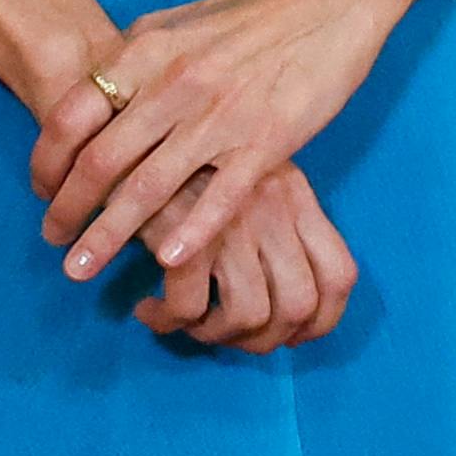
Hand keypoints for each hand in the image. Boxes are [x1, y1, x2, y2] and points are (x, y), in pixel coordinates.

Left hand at [31, 0, 411, 289]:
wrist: (326, 1)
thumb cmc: (247, 14)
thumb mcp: (173, 23)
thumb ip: (132, 61)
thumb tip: (91, 97)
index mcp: (145, 51)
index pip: (72, 113)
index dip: (47, 159)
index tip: (41, 191)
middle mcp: (173, 84)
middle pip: (100, 161)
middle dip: (68, 211)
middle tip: (52, 241)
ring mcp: (219, 116)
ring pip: (148, 189)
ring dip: (109, 235)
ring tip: (81, 269)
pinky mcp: (265, 142)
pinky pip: (219, 199)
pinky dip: (189, 234)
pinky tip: (165, 264)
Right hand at [134, 164, 360, 353]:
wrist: (116, 114)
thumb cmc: (175, 148)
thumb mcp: (239, 167)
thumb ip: (267, 215)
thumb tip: (279, 296)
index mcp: (294, 192)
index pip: (339, 274)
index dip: (322, 321)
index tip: (291, 336)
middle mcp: (273, 207)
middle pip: (300, 305)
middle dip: (265, 341)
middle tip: (229, 340)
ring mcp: (231, 219)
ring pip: (250, 315)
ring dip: (217, 336)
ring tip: (188, 325)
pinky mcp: (182, 228)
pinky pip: (190, 308)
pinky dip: (170, 322)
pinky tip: (151, 310)